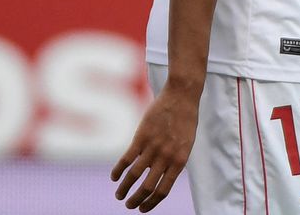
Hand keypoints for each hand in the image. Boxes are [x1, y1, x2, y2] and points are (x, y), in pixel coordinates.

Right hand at [111, 84, 198, 210]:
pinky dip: (118, 171)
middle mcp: (166, 157)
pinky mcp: (141, 137)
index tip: (143, 209)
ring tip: (119, 195)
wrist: (182, 96)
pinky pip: (126, 159)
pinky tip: (113, 177)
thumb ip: (174, 160)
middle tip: (129, 205)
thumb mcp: (186, 143)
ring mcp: (153, 147)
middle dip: (136, 200)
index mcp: (179, 160)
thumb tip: (161, 177)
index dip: (151, 203)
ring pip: (134, 176)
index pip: (163, 190)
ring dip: (124, 188)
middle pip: (147, 187)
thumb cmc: (185, 119)